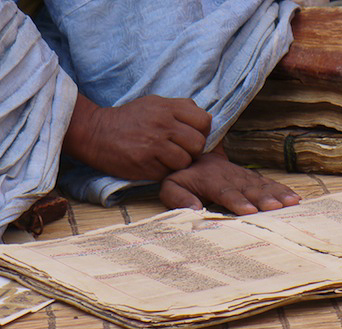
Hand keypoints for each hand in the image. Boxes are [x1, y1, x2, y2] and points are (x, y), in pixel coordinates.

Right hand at [63, 94, 211, 179]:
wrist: (95, 132)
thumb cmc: (130, 120)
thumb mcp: (154, 104)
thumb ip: (180, 109)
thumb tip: (206, 118)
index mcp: (167, 107)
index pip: (204, 121)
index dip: (202, 131)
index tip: (192, 135)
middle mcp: (163, 124)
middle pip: (198, 144)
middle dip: (193, 150)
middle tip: (181, 150)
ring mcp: (154, 145)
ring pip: (186, 161)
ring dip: (179, 163)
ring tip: (167, 158)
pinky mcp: (145, 164)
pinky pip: (169, 173)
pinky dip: (165, 171)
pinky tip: (154, 164)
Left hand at [159, 144, 300, 214]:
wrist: (195, 154)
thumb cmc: (183, 176)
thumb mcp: (170, 185)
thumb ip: (177, 197)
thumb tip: (195, 209)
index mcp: (211, 180)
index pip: (226, 191)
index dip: (238, 201)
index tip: (249, 210)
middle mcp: (231, 177)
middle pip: (249, 189)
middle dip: (263, 198)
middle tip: (275, 208)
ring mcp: (244, 177)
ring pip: (262, 186)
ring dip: (277, 195)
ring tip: (291, 203)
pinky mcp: (253, 178)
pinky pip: (269, 183)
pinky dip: (283, 190)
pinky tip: (295, 199)